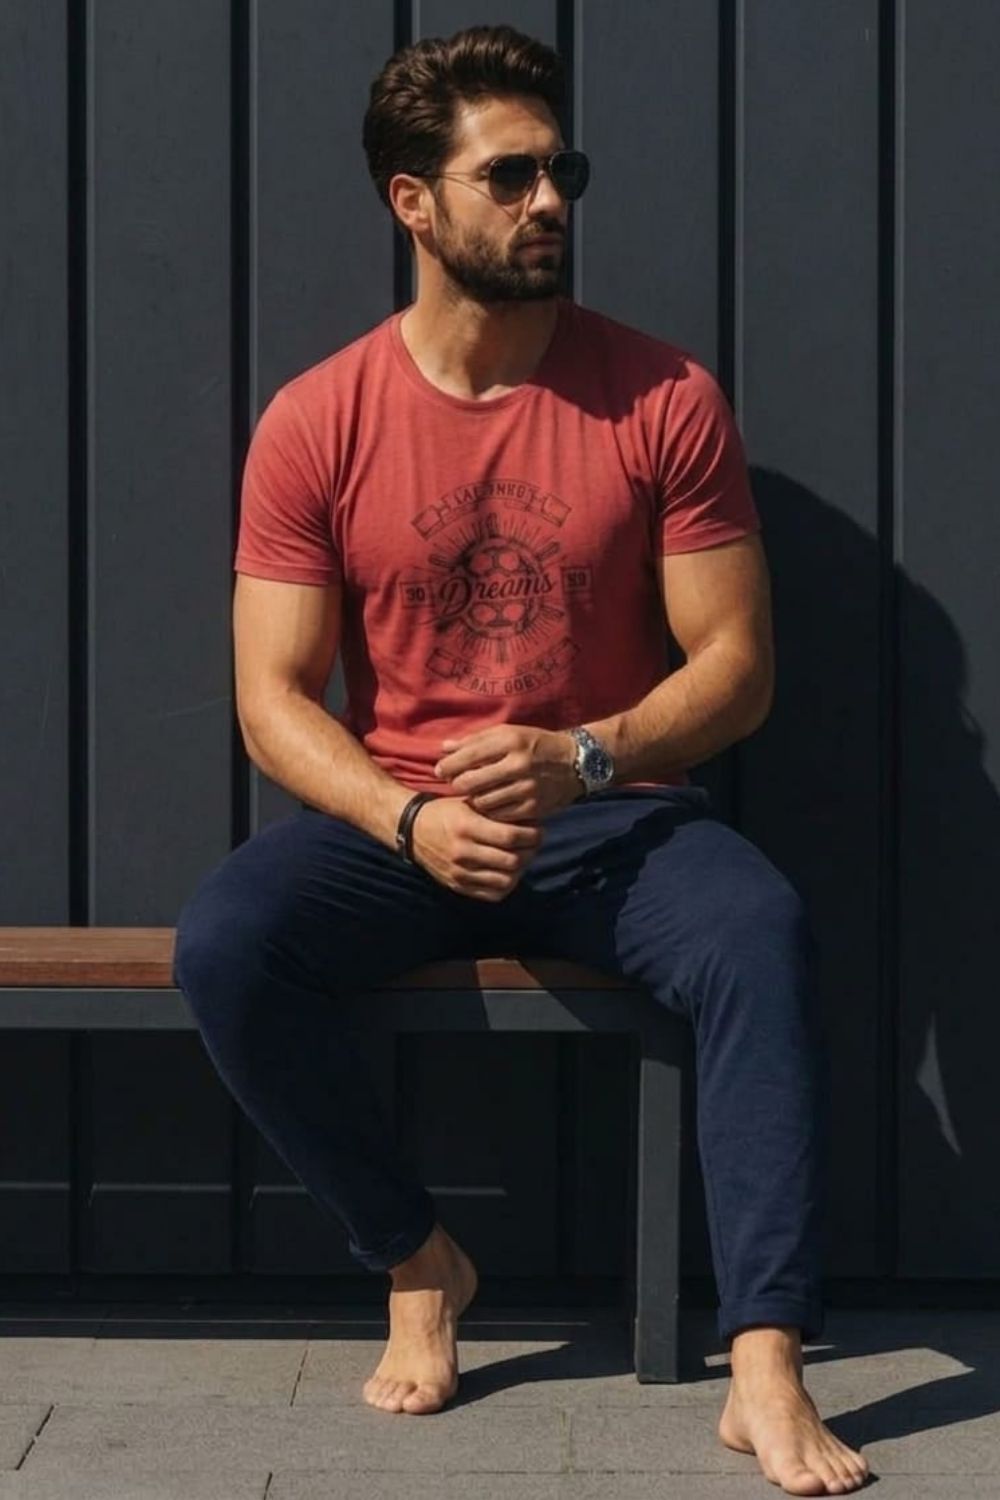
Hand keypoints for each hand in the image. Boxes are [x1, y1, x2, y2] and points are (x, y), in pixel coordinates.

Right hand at [409, 796, 543, 902]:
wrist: (412, 830)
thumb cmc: (445, 812)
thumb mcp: (468, 803)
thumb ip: (496, 811)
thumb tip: (531, 819)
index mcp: (467, 826)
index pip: (510, 836)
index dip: (532, 835)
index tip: (539, 830)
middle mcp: (463, 851)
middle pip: (512, 860)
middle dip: (530, 852)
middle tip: (535, 844)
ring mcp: (459, 872)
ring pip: (505, 880)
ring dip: (520, 870)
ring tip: (522, 857)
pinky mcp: (457, 885)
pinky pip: (492, 894)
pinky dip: (506, 885)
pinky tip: (507, 872)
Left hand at [433, 723, 581, 822]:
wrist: (574, 762)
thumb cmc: (534, 744)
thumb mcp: (508, 733)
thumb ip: (475, 740)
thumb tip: (443, 748)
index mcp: (509, 741)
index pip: (467, 756)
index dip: (447, 766)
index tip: (441, 770)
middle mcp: (518, 764)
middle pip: (470, 782)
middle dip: (457, 784)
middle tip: (457, 783)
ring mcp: (527, 788)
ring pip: (482, 801)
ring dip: (474, 798)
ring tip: (475, 793)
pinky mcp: (533, 808)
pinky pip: (499, 815)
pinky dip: (491, 811)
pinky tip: (491, 803)